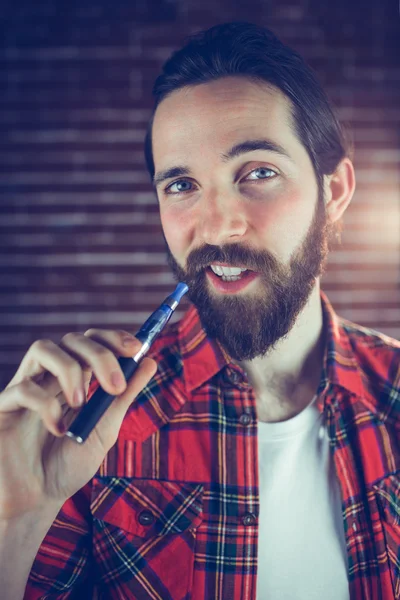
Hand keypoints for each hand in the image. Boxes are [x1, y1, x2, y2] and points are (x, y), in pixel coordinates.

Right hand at [0, 329, 156, 519]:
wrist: (39, 500)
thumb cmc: (70, 464)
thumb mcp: (105, 428)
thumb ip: (124, 396)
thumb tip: (150, 361)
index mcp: (74, 378)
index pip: (91, 341)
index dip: (112, 338)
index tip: (135, 348)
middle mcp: (49, 377)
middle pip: (71, 340)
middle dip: (99, 355)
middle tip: (116, 385)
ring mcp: (25, 388)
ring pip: (42, 349)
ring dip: (70, 370)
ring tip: (81, 403)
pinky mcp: (4, 407)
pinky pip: (23, 389)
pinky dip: (46, 406)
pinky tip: (58, 430)